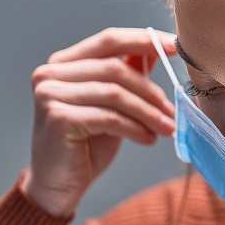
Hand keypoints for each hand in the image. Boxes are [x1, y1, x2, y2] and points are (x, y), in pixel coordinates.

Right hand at [21, 27, 176, 216]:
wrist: (59, 184)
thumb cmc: (86, 142)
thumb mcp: (113, 103)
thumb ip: (128, 73)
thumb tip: (157, 49)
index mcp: (64, 62)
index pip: (109, 40)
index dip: (144, 40)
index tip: (175, 47)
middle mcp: (51, 73)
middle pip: (115, 68)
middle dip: (151, 90)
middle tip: (172, 109)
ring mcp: (50, 94)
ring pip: (115, 93)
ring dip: (147, 112)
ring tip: (166, 127)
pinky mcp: (58, 118)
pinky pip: (109, 117)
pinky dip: (135, 128)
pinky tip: (148, 138)